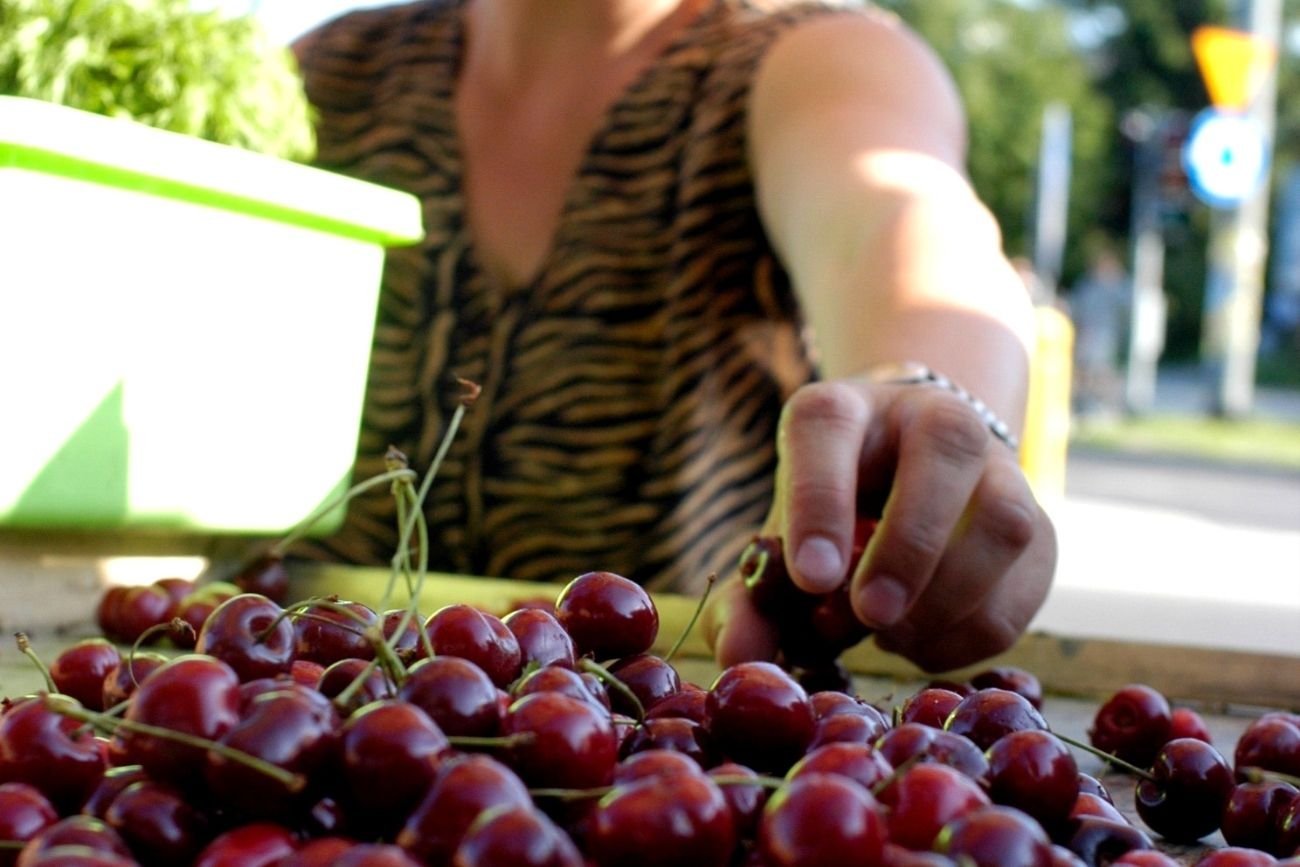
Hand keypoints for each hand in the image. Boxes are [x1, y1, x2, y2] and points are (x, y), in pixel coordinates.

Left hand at [703, 375, 1056, 673]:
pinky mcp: (1041, 525)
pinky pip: (1027, 581)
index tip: (810, 577)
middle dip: (909, 544)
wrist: (907, 480)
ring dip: (950, 595)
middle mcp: (931, 417)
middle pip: (945, 448)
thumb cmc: (828, 520)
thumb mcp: (781, 544)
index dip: (819, 500)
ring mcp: (998, 466)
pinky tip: (921, 643)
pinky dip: (973, 629)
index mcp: (844, 409)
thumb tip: (739, 658)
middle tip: (871, 614)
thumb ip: (753, 601)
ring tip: (891, 633)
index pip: (827, 426)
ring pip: (1006, 519)